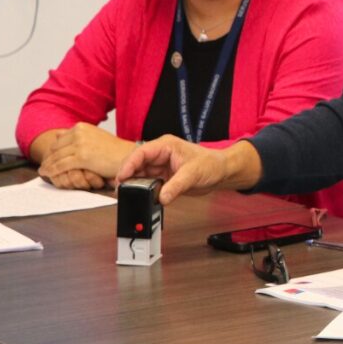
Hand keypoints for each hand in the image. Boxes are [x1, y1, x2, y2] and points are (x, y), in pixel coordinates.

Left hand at [36, 123, 134, 188]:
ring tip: (43, 172)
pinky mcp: (82, 157)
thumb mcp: (94, 137)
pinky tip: (47, 174)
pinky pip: (61, 165)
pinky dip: (52, 170)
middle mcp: (79, 132)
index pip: (59, 139)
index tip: (47, 158)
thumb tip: (58, 134)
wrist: (129, 157)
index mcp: (81, 127)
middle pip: (55, 147)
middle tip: (43, 166)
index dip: (51, 150)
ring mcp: (80, 144)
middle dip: (48, 158)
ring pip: (56, 157)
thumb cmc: (115, 150)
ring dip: (47, 165)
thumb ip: (77, 135)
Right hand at [115, 136, 262, 205]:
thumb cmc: (211, 164)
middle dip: (128, 177)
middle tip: (123, 191)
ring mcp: (160, 167)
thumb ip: (176, 186)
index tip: (121, 178)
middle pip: (136, 165)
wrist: (221, 173)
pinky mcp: (163, 178)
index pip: (140, 153)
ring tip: (131, 196)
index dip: (128, 165)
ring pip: (140, 176)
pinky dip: (144, 191)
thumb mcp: (193, 174)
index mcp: (165, 146)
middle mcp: (159, 155)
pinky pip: (148, 184)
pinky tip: (142, 198)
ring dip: (135, 186)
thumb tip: (162, 197)